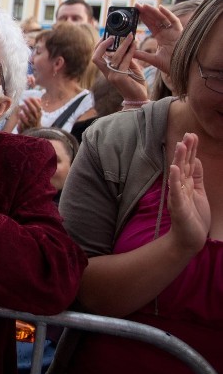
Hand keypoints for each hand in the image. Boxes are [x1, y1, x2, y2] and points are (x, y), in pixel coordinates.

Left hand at [17, 97, 41, 130]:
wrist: (34, 134)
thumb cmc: (34, 122)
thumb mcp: (36, 115)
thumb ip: (37, 107)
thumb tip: (39, 99)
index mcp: (38, 116)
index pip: (38, 108)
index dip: (34, 102)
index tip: (29, 97)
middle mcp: (35, 120)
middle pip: (33, 111)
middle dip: (29, 105)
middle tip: (24, 99)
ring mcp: (30, 126)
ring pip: (29, 120)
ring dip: (25, 113)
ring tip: (20, 108)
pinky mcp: (25, 131)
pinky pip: (23, 128)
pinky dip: (21, 124)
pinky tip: (18, 121)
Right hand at [93, 34, 147, 103]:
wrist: (139, 98)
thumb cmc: (135, 83)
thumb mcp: (130, 68)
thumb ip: (127, 59)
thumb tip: (128, 46)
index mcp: (107, 71)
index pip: (96, 57)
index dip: (99, 46)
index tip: (107, 36)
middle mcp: (107, 74)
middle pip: (97, 57)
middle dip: (103, 44)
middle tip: (113, 35)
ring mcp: (112, 76)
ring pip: (114, 57)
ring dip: (123, 45)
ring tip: (131, 36)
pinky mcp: (120, 78)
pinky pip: (124, 61)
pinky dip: (130, 52)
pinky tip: (135, 46)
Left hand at [134, 3, 182, 73]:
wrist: (183, 70)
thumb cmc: (171, 65)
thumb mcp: (153, 59)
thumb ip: (142, 55)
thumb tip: (129, 52)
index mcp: (161, 37)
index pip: (151, 25)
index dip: (144, 18)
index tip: (135, 12)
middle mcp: (168, 32)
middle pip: (156, 19)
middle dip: (147, 12)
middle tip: (137, 5)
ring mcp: (174, 31)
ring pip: (163, 18)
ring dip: (154, 11)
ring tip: (144, 6)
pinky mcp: (180, 33)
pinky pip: (174, 21)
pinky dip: (168, 14)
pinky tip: (160, 7)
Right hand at [167, 133, 209, 256]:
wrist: (189, 239)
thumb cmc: (194, 217)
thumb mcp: (199, 193)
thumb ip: (197, 177)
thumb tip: (197, 160)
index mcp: (187, 184)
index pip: (189, 163)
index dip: (191, 150)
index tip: (191, 135)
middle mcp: (180, 187)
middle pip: (183, 165)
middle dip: (186, 150)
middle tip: (188, 134)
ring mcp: (178, 196)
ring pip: (178, 174)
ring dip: (179, 159)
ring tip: (181, 145)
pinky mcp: (178, 206)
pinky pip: (175, 191)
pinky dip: (174, 180)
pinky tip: (175, 169)